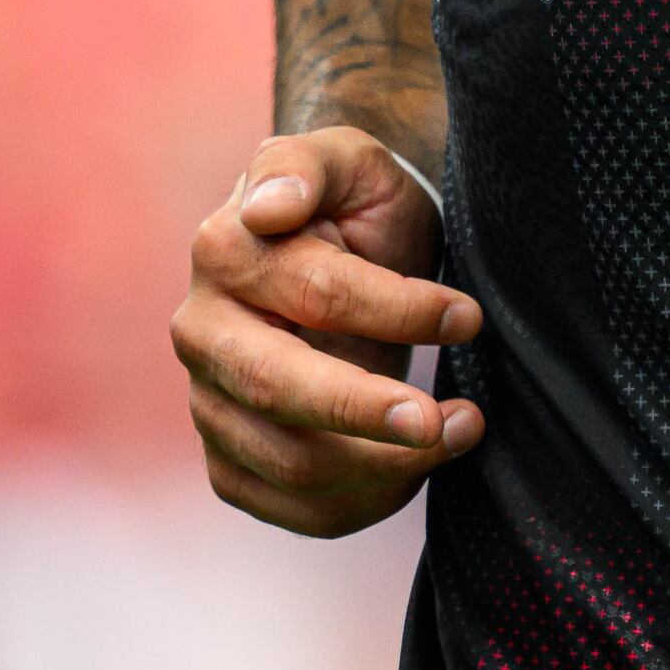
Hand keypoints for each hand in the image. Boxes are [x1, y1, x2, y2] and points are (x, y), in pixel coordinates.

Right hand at [176, 126, 482, 537]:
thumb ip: (304, 164)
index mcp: (225, 250)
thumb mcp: (347, 161)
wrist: (342, 256)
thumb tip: (268, 207)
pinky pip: (285, 508)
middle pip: (277, 387)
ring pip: (286, 461)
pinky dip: (358, 505)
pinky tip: (413, 473)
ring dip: (384, 466)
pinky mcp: (229, 458)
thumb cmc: (352, 206)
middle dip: (367, 412)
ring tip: (458, 434)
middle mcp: (200, 331)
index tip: (468, 317)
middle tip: (448, 424)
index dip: (399, 309)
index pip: (317, 293)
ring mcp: (207, 400)